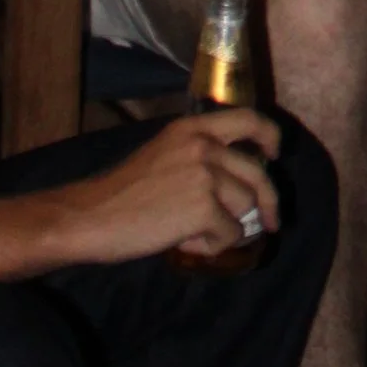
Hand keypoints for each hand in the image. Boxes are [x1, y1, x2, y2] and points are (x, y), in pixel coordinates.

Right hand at [56, 111, 281, 265]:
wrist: (92, 216)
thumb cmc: (121, 192)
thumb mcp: (164, 154)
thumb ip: (200, 158)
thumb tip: (238, 184)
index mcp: (192, 128)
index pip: (248, 120)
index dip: (269, 137)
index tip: (274, 154)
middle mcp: (204, 145)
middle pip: (258, 174)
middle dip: (269, 203)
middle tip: (271, 223)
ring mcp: (206, 175)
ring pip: (246, 207)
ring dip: (227, 228)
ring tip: (194, 235)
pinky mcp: (205, 207)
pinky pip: (229, 234)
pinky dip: (212, 246)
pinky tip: (184, 244)